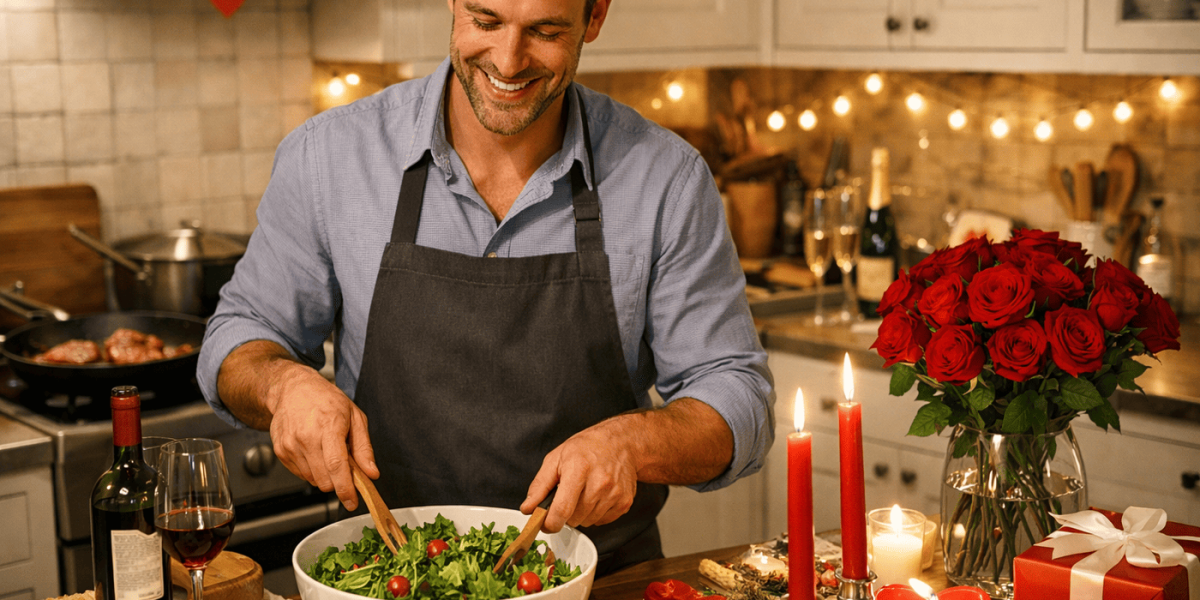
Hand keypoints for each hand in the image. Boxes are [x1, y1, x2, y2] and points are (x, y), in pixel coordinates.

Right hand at [265, 363, 377, 511]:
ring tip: (326, 451)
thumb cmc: (327, 400)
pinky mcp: (280, 451)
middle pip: (324, 479)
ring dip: (324, 475)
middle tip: (344, 466)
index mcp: (329, 426)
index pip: (337, 465)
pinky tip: (313, 451)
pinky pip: (300, 474)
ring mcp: (290, 445)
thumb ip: (364, 448)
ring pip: (312, 480)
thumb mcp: (355, 417)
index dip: (345, 488)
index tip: (352, 502)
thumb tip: (371, 474)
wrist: (292, 389)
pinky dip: (311, 469)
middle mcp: (306, 437)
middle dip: (338, 482)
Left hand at [521, 415, 638, 531]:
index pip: (562, 510)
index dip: (549, 523)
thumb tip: (528, 508)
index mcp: (578, 469)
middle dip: (566, 513)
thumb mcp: (556, 458)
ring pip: (587, 522)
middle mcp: (599, 482)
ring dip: (581, 513)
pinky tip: (597, 495)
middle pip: (574, 519)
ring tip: (585, 492)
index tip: (544, 523)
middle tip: (568, 495)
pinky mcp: (624, 502)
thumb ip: (540, 485)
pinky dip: (595, 513)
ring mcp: (614, 493)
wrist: (620, 442)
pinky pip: (602, 521)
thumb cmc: (587, 448)